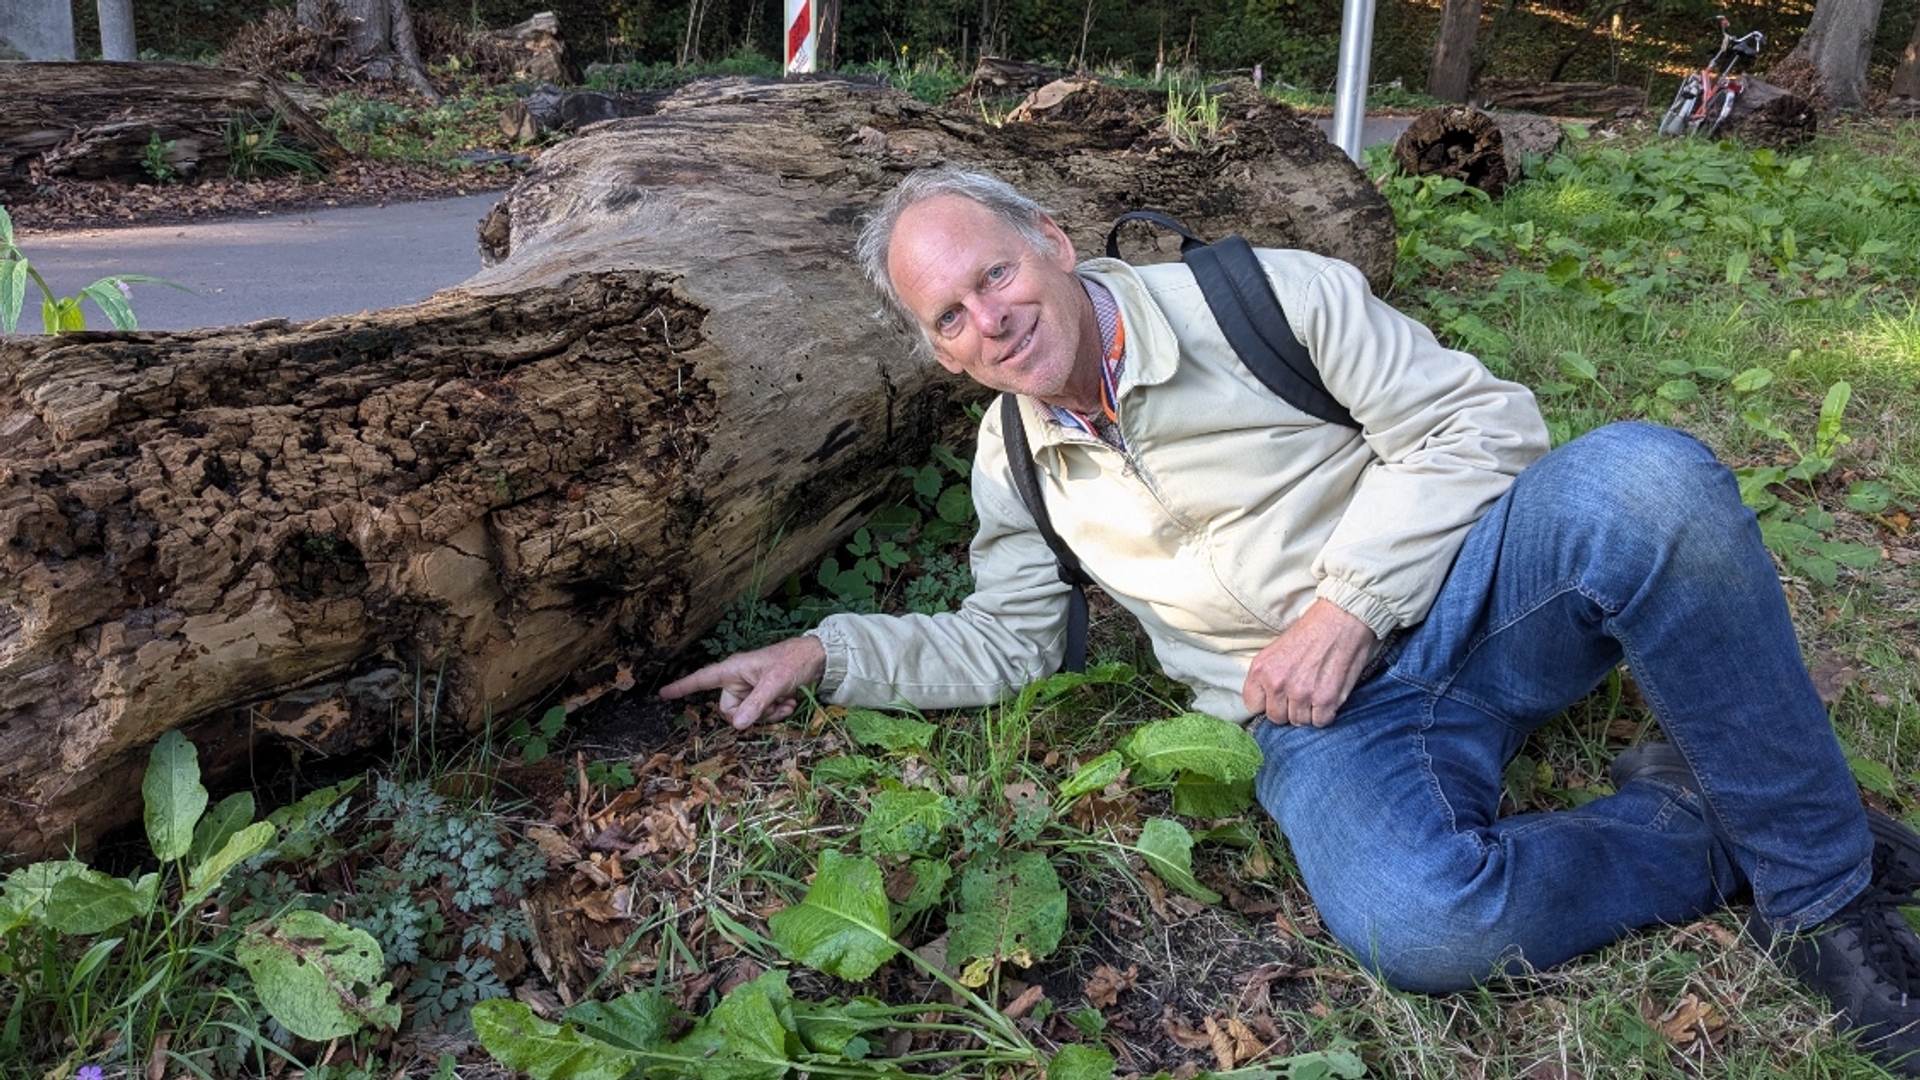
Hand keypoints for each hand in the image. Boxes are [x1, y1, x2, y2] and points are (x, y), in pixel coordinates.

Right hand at [659, 636, 826, 729]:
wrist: (819, 659)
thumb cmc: (793, 662)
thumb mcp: (775, 683)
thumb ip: (756, 704)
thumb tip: (737, 725)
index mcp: (732, 670)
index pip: (701, 679)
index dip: (682, 687)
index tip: (662, 695)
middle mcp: (737, 680)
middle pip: (729, 710)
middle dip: (752, 715)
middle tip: (773, 707)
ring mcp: (751, 689)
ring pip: (747, 716)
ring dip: (768, 715)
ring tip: (786, 703)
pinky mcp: (763, 696)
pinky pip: (760, 715)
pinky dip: (775, 713)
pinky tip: (790, 703)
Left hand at [1242, 599, 1377, 726]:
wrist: (1341, 619)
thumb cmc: (1311, 631)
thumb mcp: (1275, 649)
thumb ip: (1267, 676)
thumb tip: (1267, 700)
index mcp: (1260, 669)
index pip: (1253, 705)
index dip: (1267, 702)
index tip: (1277, 697)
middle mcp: (1277, 683)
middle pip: (1276, 717)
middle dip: (1288, 709)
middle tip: (1300, 693)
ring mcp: (1301, 693)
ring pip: (1299, 721)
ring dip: (1308, 712)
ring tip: (1315, 692)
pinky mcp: (1326, 699)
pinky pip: (1320, 721)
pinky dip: (1325, 713)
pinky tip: (1327, 696)